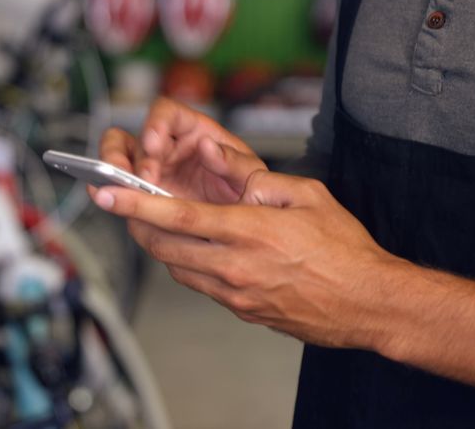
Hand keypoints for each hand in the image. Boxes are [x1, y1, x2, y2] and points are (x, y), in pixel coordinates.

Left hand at [93, 169, 409, 350]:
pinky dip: (190, 267)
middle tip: (124, 208)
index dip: (136, 206)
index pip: (177, 218)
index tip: (106, 195)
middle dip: (137, 227)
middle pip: (164, 249)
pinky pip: (202, 287)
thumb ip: (257, 177)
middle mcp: (235, 267)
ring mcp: (237, 295)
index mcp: (249, 232)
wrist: (368, 303)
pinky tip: (200, 252)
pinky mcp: (243, 311)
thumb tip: (220, 161)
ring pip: (179, 270)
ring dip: (162, 248)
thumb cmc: (345, 249)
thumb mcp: (308, 194)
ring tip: (159, 228)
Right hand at [97, 97, 264, 203]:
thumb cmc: (247, 189)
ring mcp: (152, 171)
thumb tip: (208, 146)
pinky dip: (110, 192)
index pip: (166, 112)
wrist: (242, 225)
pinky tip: (112, 200)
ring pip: (117, 159)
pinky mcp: (143, 195)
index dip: (155, 123)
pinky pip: (118, 188)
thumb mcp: (250, 174)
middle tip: (140, 176)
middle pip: (132, 135)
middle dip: (126, 154)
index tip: (154, 142)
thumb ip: (233, 160)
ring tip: (120, 189)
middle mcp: (167, 147)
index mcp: (192, 130)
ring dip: (113, 172)